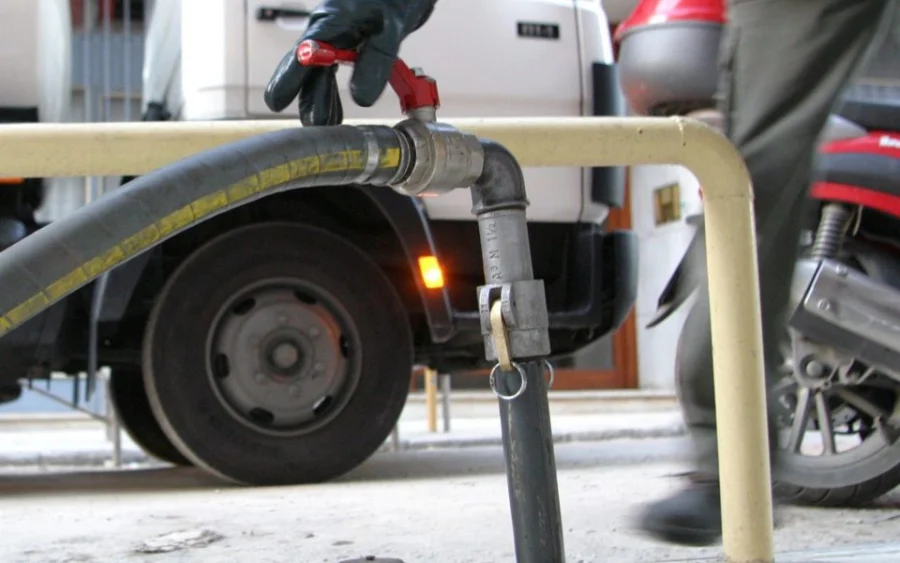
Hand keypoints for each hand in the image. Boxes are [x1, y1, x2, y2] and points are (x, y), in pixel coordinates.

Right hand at [263, 0, 436, 125]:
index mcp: (333, 17)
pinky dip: (337, 89)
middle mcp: (329, 25)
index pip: (306, 52)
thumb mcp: (390, 28)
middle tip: (312, 125)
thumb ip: (376, 61)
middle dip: (310, 98)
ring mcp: (338, 32)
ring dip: (323, 98)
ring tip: (326, 124)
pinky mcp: (349, 38)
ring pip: (322, 70)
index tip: (276, 100)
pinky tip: (337, 109)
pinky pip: (337, 67)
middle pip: (311, 66)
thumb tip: (361, 98)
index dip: (290, 78)